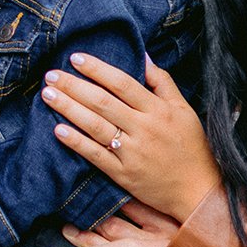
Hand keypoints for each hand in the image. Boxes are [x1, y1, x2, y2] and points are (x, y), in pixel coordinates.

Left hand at [42, 53, 222, 225]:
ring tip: (48, 95)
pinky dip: (76, 142)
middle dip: (74, 86)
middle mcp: (144, 129)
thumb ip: (162, 81)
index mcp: (158, 110)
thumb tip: (143, 55)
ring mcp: (132, 152)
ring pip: (95, 126)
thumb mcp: (183, 109)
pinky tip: (58, 130)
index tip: (75, 58)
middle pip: (103, 102)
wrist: (198, 191)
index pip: (122, 83)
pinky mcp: (124, 174)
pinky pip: (96, 155)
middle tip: (51, 74)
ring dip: (69, 108)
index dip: (97, 69)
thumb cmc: (191, 146)